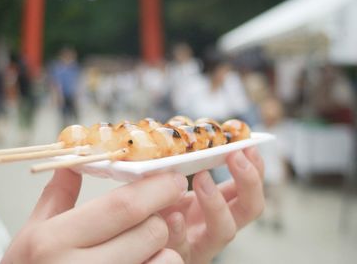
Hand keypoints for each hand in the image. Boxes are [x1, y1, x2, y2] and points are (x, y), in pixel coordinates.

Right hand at [2, 169, 188, 263]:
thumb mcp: (33, 234)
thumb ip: (57, 196)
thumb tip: (73, 163)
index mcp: (55, 241)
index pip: (123, 206)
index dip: (157, 188)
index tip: (174, 179)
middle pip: (151, 231)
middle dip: (159, 217)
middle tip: (152, 215)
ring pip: (165, 258)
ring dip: (162, 247)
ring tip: (140, 248)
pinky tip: (139, 263)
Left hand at [160, 147, 264, 263]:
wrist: (134, 238)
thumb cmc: (157, 208)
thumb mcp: (172, 187)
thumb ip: (182, 169)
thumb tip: (187, 138)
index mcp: (220, 208)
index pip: (248, 190)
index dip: (255, 169)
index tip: (247, 145)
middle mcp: (217, 226)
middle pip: (250, 209)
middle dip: (249, 181)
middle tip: (235, 156)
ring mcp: (200, 245)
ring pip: (225, 230)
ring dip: (216, 202)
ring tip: (202, 177)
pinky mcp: (178, 255)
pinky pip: (183, 246)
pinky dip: (180, 230)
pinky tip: (173, 216)